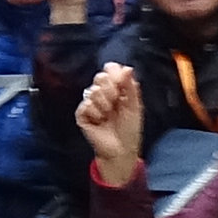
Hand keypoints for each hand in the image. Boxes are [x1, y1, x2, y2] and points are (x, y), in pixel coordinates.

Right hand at [71, 64, 145, 186]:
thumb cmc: (129, 129)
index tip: (121, 82)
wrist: (121, 149)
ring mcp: (91, 103)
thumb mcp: (135, 106)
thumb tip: (127, 68)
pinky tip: (99, 121)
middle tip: (116, 103)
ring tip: (108, 115)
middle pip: (100, 77)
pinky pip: (85, 105)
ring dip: (104, 104)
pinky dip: (95, 113)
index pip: (110, 69)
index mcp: (116, 88)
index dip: (114, 72)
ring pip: (93, 91)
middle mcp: (102, 93)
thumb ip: (130, 86)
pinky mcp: (82, 114)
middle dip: (111, 90)